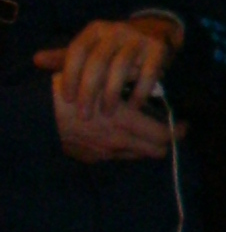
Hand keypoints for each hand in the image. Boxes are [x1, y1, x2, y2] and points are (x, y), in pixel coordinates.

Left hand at [38, 13, 181, 113]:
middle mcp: (115, 30)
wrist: (156, 30)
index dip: (70, 75)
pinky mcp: (158, 49)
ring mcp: (138, 39)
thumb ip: (66, 56)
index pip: (77, 50)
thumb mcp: (91, 47)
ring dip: (112, 93)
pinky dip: (140, 91)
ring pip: (121, 67)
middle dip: (89, 90)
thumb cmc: (116, 45)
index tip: (67, 98)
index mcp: (95, 30)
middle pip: (97, 61)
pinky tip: (134, 106)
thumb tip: (36, 60)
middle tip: (85, 115)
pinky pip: (148, 72)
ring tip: (107, 113)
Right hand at [42, 74, 179, 162]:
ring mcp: (105, 153)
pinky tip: (117, 132)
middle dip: (165, 141)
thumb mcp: (99, 79)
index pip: (163, 136)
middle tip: (170, 129)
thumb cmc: (68, 92)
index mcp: (123, 122)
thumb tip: (146, 73)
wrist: (35, 116)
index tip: (184, 124)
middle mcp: (118, 142)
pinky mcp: (92, 157)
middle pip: (156, 151)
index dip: (178, 132)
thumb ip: (125, 78)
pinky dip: (124, 145)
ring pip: (137, 154)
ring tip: (143, 128)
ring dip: (144, 143)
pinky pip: (118, 155)